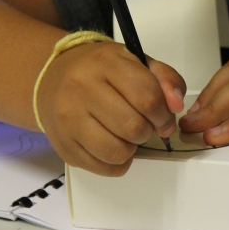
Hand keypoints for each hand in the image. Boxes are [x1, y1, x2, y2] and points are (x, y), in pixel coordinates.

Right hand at [37, 41, 185, 174]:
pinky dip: (118, 162)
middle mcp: (81, 88)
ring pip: (118, 151)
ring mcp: (68, 118)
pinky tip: (115, 145)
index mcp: (105, 63)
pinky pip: (103, 168)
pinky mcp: (64, 145)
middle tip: (146, 126)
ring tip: (128, 135)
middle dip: (149, 131)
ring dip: (133, 148)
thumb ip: (165, 79)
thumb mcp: (136, 62)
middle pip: (133, 127)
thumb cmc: (101, 71)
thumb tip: (176, 105)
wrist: (52, 79)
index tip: (165, 118)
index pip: (146, 96)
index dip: (164, 113)